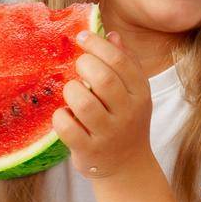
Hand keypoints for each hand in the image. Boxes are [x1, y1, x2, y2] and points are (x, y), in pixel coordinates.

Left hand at [56, 31, 153, 178]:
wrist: (128, 166)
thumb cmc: (126, 122)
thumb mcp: (134, 93)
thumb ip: (126, 63)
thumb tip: (112, 35)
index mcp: (140, 94)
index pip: (120, 61)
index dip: (98, 45)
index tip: (82, 37)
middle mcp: (127, 113)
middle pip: (103, 79)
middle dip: (84, 65)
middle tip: (79, 67)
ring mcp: (108, 133)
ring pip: (83, 103)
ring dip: (71, 91)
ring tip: (72, 92)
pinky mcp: (89, 150)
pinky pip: (67, 128)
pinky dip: (60, 117)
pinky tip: (66, 115)